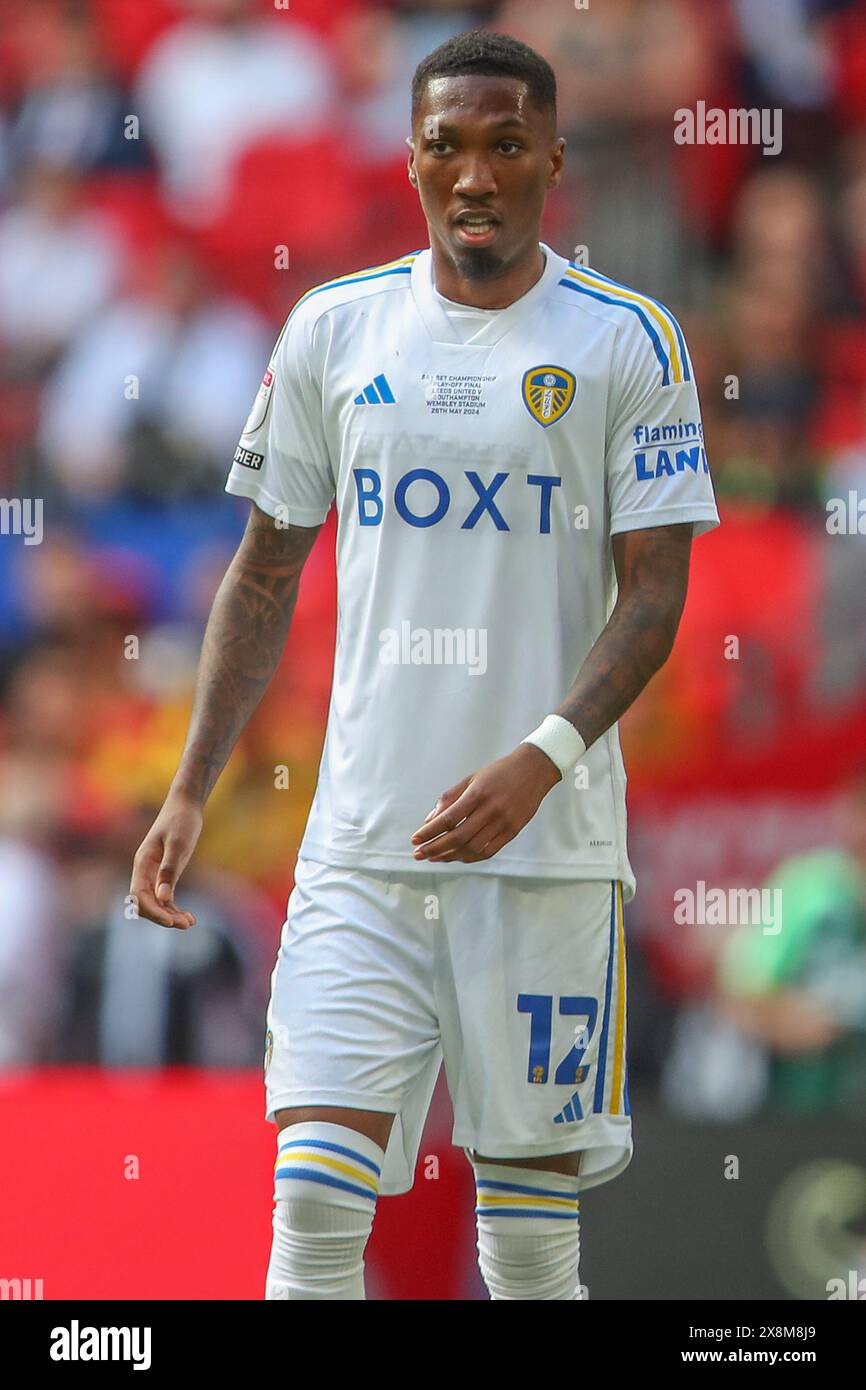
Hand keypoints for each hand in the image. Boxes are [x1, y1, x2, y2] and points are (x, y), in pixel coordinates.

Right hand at [129, 791, 202, 928]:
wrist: (185, 805)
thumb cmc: (181, 821)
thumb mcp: (178, 845)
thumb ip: (169, 870)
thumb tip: (162, 897)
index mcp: (142, 863)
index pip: (139, 895)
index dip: (153, 911)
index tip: (170, 921)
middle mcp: (144, 870)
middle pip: (145, 903)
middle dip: (163, 916)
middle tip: (186, 924)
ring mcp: (153, 873)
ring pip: (156, 902)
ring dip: (170, 915)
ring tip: (190, 923)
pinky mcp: (164, 873)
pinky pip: (164, 896)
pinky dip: (173, 907)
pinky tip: (189, 916)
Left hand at [410, 743, 560, 863]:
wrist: (534, 770)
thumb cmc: (499, 772)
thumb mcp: (472, 778)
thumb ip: (450, 798)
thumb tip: (430, 820)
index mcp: (477, 794)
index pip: (448, 819)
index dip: (429, 832)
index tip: (415, 839)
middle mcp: (490, 810)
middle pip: (458, 837)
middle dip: (435, 849)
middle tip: (419, 854)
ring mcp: (503, 822)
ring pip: (472, 848)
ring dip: (450, 856)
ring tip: (435, 858)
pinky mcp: (513, 831)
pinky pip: (488, 851)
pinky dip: (470, 858)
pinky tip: (458, 858)